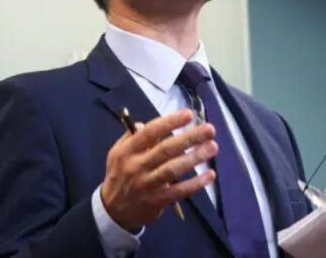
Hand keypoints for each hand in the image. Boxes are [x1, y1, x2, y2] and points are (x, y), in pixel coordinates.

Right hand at [101, 109, 217, 230]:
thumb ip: (132, 137)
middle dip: (189, 138)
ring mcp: (148, 185)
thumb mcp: (118, 153)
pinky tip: (210, 175)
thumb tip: (146, 124)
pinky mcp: (158, 200)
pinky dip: (195, 183)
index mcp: (127, 151)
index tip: (189, 114)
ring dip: (194, 158)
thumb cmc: (120, 174)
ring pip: (173, 170)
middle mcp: (137, 166)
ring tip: (212, 147)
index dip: (169, 122)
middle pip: (165, 150)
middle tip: (209, 129)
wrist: (113, 210)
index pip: (149, 133)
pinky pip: (179, 191)